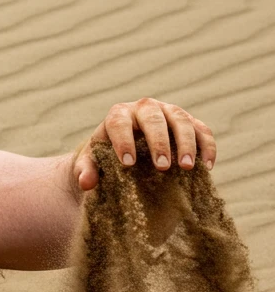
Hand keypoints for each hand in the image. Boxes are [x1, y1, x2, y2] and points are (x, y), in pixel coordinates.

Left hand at [74, 97, 216, 191]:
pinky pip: (202, 130)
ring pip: (181, 120)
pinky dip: (207, 146)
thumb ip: (85, 170)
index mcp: (118, 115)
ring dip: (186, 143)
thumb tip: (86, 183)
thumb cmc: (106, 156)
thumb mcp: (92, 162)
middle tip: (161, 168)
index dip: (123, 140)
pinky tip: (206, 167)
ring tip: (186, 168)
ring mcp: (169, 112)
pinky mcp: (189, 122)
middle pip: (154, 118)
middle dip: (159, 142)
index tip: (127, 164)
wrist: (126, 150)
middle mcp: (144, 108)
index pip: (119, 121)